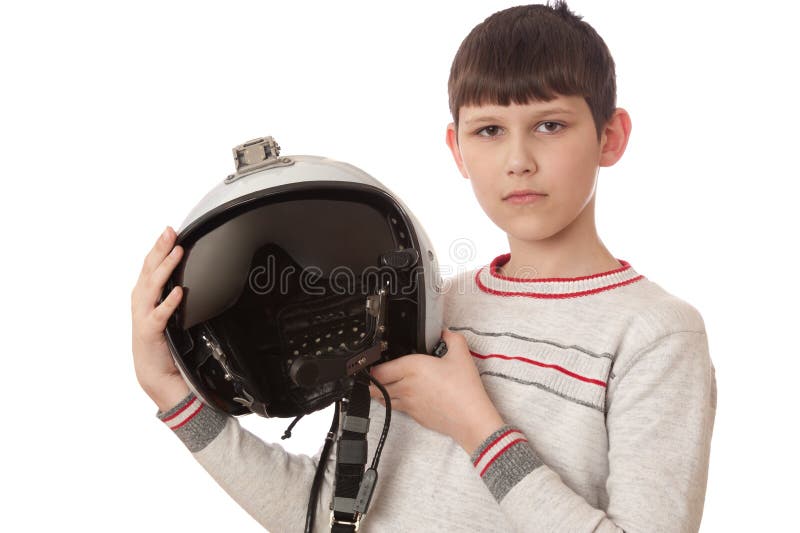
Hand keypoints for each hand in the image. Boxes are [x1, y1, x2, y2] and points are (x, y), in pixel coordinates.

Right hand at [131, 226, 189, 410]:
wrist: (156, 373)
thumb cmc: (163, 340)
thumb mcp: (167, 311)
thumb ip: (173, 293)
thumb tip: (192, 276)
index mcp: (144, 295)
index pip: (150, 265)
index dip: (159, 247)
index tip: (170, 230)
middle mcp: (141, 302)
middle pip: (149, 270)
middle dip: (160, 249)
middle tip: (171, 233)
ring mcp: (144, 316)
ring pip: (152, 287)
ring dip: (165, 269)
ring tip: (177, 253)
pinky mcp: (151, 333)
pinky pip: (159, 315)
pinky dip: (168, 303)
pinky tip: (178, 292)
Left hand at [368, 329, 504, 454]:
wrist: (470, 418)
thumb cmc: (464, 389)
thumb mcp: (461, 355)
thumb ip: (451, 338)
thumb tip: (445, 333)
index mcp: (412, 368)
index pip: (379, 369)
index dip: (373, 365)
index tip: (375, 362)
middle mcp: (405, 386)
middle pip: (376, 386)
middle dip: (373, 380)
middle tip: (376, 374)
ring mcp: (408, 404)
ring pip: (383, 399)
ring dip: (380, 393)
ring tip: (384, 386)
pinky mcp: (415, 417)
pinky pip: (397, 409)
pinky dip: (395, 403)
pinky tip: (403, 397)